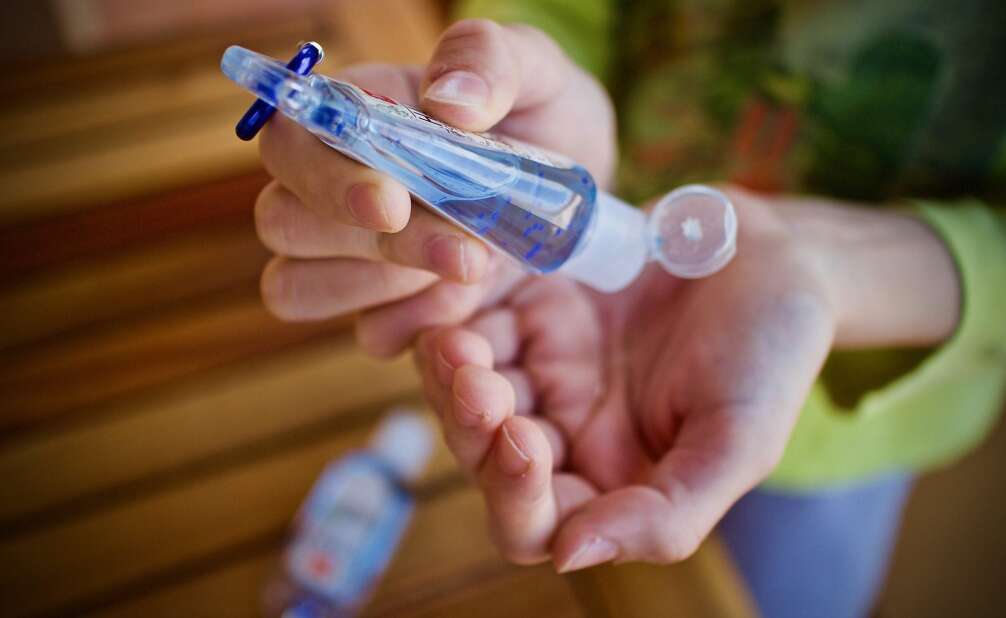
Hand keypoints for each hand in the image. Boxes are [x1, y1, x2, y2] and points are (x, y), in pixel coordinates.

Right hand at [253, 19, 614, 345]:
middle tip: (466, 252)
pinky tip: (467, 306)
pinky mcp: (383, 307)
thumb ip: (488, 59)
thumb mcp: (536, 70)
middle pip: (283, 223)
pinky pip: (367, 333)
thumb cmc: (541, 114)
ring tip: (473, 266)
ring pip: (295, 287)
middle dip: (376, 245)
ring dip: (386, 288)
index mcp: (353, 114)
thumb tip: (447, 100)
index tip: (393, 204)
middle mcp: (331, 184)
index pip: (288, 141)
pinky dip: (417, 327)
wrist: (574, 190)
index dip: (325, 178)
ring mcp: (347, 253)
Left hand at [412, 190, 838, 569]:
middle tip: (473, 373)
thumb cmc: (772, 353)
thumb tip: (569, 556)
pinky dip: (457, 313)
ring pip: (466, 388)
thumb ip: (665, 515)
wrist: (773, 253)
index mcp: (610, 479)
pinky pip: (475, 318)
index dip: (511, 494)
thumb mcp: (738, 443)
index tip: (520, 439)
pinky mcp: (533, 306)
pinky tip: (460, 292)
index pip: (532, 521)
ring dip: (451, 371)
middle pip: (481, 453)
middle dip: (468, 422)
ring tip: (455, 337)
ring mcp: (544, 367)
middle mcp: (565, 430)